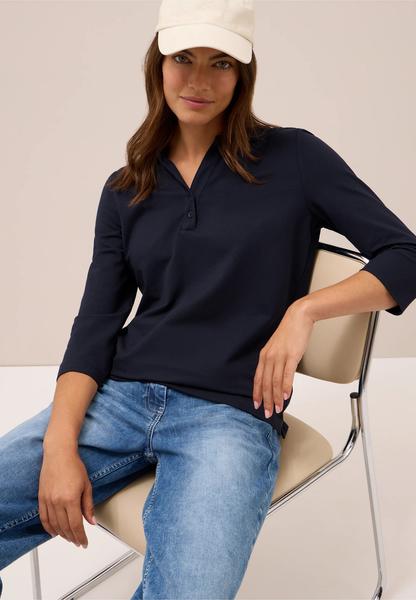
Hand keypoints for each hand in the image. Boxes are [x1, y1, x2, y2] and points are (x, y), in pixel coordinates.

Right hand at [38, 447, 95, 547]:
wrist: (59, 454)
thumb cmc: (74, 466)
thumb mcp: (86, 485)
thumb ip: (88, 505)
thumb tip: (92, 521)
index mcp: (70, 499)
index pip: (76, 525)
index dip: (81, 537)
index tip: (84, 543)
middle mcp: (57, 501)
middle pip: (65, 528)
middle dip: (73, 538)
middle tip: (78, 542)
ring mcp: (48, 500)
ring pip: (54, 525)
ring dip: (62, 535)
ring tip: (69, 538)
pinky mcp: (41, 498)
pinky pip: (44, 518)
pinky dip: (49, 528)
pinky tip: (54, 532)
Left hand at [252, 299, 314, 417]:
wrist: (298, 317)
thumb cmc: (290, 332)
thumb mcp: (277, 348)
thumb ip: (275, 361)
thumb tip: (277, 377)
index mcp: (264, 356)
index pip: (257, 379)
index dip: (256, 393)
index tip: (257, 405)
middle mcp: (269, 357)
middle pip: (265, 383)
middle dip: (266, 400)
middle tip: (267, 413)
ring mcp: (280, 356)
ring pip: (274, 382)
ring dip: (276, 398)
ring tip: (278, 409)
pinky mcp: (291, 356)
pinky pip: (287, 374)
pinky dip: (285, 387)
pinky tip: (285, 396)